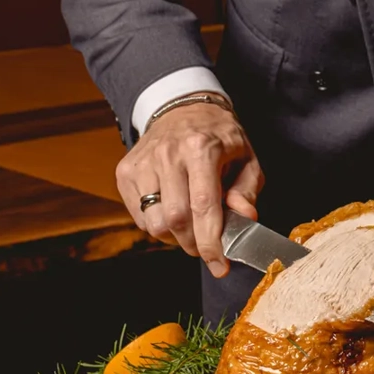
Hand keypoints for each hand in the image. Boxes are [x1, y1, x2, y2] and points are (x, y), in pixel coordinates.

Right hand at [115, 103, 264, 276]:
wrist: (182, 108)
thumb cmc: (219, 137)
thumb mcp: (246, 158)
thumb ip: (247, 190)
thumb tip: (245, 218)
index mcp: (202, 149)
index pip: (204, 206)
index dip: (211, 242)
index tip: (219, 265)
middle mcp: (168, 154)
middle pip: (176, 220)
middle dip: (194, 244)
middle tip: (207, 246)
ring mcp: (143, 162)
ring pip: (154, 223)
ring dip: (174, 237)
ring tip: (190, 226)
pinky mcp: (126, 171)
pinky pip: (139, 216)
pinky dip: (157, 225)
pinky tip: (172, 212)